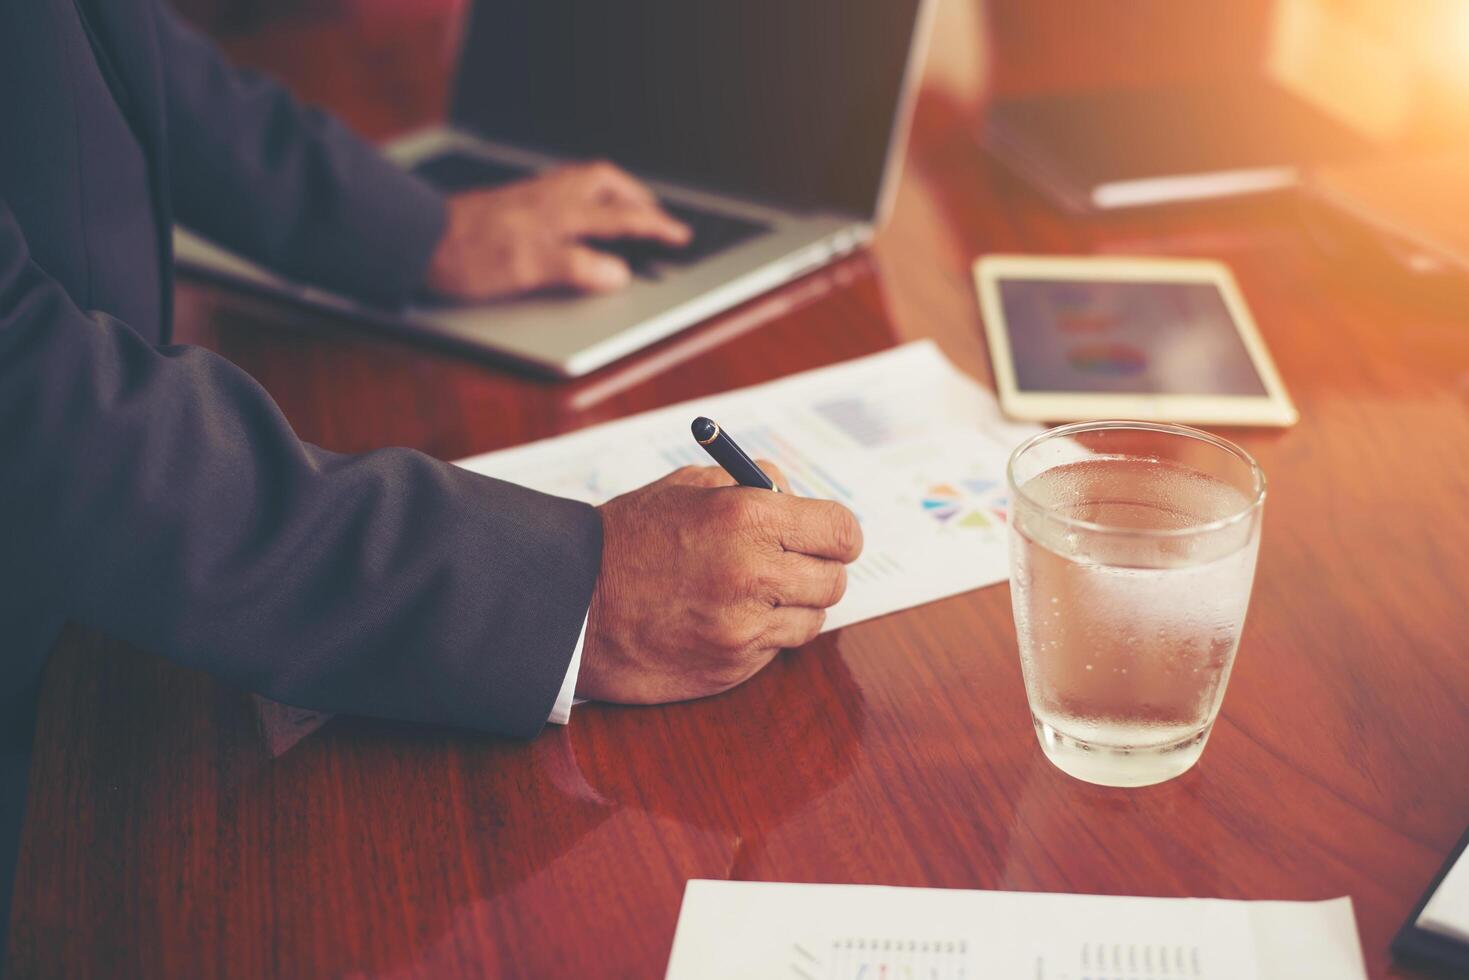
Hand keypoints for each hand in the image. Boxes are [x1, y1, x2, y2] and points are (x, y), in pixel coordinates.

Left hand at [424, 161, 690, 299]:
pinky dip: (582, 194)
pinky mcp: (511, 201)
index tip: (679, 236)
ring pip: (584, 180)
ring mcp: (529, 196)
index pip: (622, 217)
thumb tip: (619, 272)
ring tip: (624, 206)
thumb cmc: (466, 254)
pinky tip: (573, 210)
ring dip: (611, 190)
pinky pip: (561, 187)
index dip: (655, 228)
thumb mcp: (528, 268)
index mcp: (561, 213)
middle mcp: (549, 197)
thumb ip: (578, 267)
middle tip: (656, 213)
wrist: (417, 238)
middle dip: (638, 196)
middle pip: (607, 182)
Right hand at [578, 464, 863, 704]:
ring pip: (812, 620)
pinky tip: (723, 618)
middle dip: (818, 569)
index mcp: (747, 516)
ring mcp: (744, 628)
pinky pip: (775, 650)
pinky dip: (761, 635)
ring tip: (750, 593)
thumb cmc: (628, 538)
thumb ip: (754, 486)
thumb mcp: (688, 487)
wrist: (572, 603)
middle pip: (834, 580)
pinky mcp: (732, 667)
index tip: (830, 538)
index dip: (839, 534)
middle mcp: (753, 572)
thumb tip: (801, 499)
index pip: (842, 532)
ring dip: (792, 606)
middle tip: (790, 564)